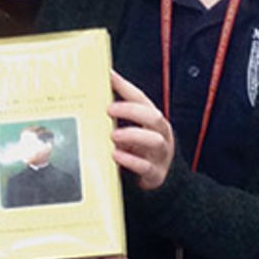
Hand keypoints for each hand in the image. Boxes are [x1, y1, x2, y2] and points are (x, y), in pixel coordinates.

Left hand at [106, 71, 174, 190]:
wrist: (158, 180)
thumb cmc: (141, 151)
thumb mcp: (133, 130)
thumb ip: (120, 116)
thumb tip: (97, 94)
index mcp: (154, 121)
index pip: (142, 100)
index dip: (126, 87)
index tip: (110, 78)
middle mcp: (161, 135)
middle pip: (154, 117)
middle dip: (131, 111)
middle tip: (109, 110)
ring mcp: (160, 155)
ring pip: (154, 140)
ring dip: (133, 135)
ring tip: (113, 135)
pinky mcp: (156, 174)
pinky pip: (146, 166)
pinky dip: (130, 160)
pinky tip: (116, 155)